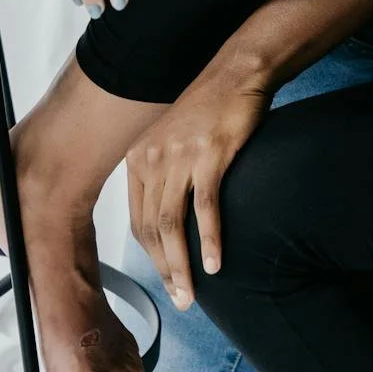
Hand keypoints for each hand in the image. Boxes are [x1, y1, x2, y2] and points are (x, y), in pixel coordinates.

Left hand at [127, 56, 272, 309]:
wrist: (235, 73)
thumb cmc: (206, 106)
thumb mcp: (168, 138)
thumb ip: (159, 172)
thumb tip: (162, 219)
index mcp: (138, 155)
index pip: (137, 220)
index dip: (150, 257)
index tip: (165, 281)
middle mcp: (152, 156)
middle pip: (152, 228)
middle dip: (165, 270)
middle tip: (181, 299)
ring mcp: (179, 156)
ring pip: (172, 224)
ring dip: (182, 265)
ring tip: (192, 293)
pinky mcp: (208, 155)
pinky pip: (206, 208)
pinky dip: (211, 241)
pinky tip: (216, 263)